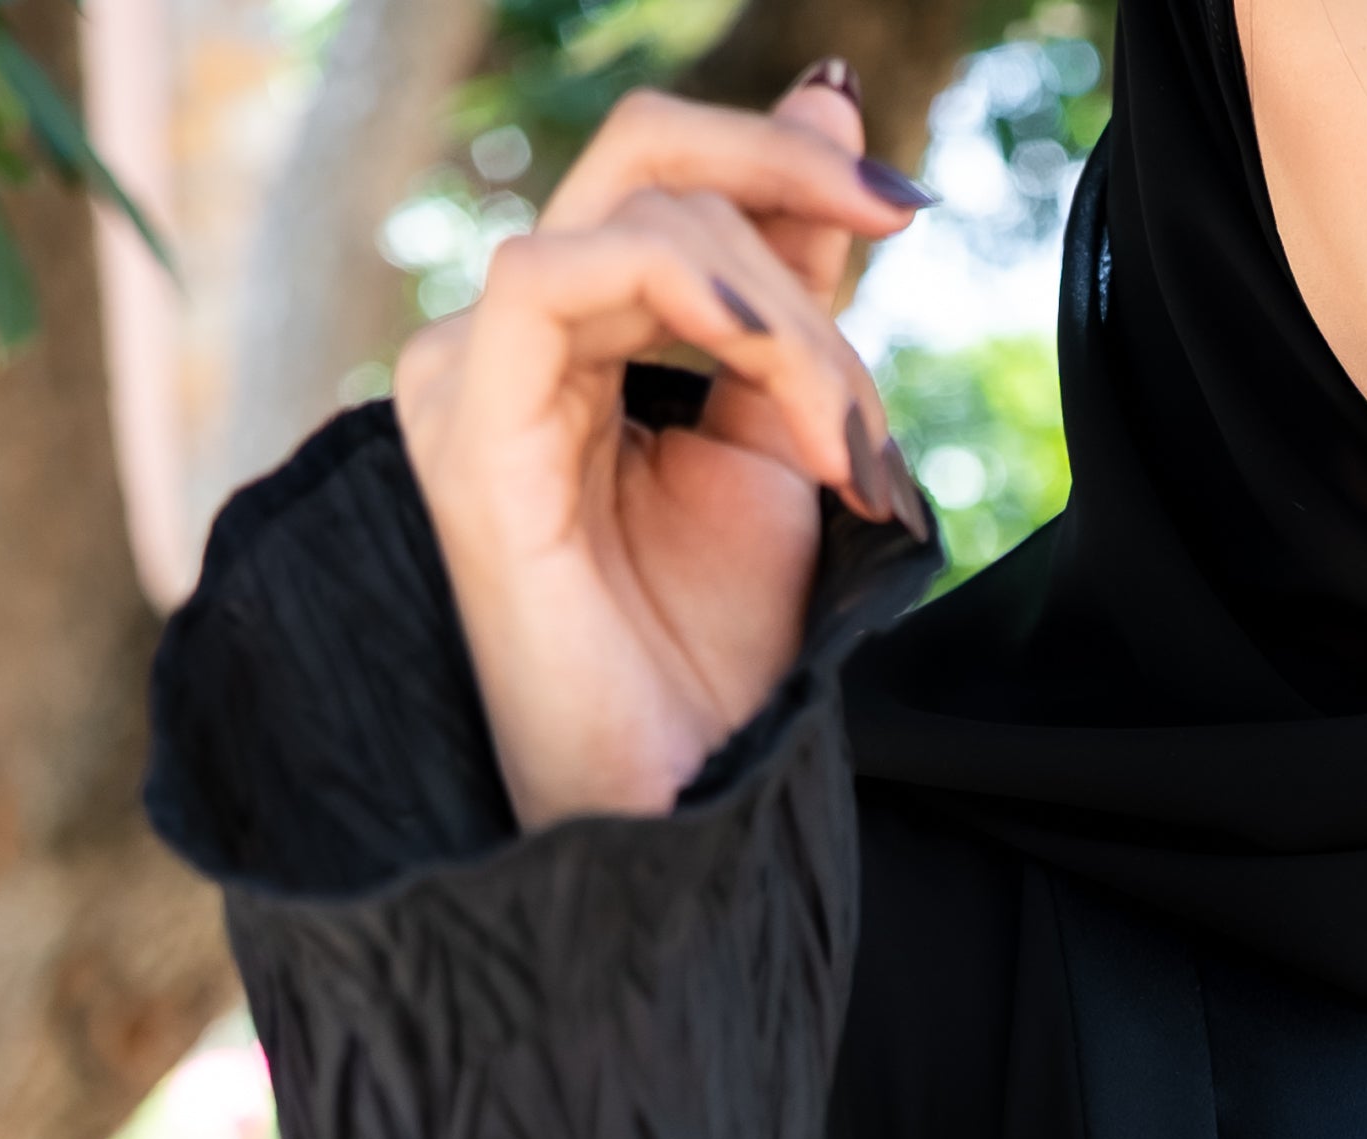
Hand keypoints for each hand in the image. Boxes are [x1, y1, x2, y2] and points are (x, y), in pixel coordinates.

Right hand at [394, 72, 927, 831]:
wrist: (679, 803)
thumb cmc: (715, 663)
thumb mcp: (787, 441)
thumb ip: (799, 287)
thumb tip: (832, 108)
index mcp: (578, 344)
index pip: (670, 184)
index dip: (789, 167)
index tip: (903, 207)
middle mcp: (507, 343)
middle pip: (646, 166)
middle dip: (794, 209)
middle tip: (889, 305)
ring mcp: (469, 375)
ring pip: (633, 223)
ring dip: (777, 308)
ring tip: (842, 438)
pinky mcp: (463, 421)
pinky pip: (553, 277)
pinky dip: (683, 290)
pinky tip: (761, 357)